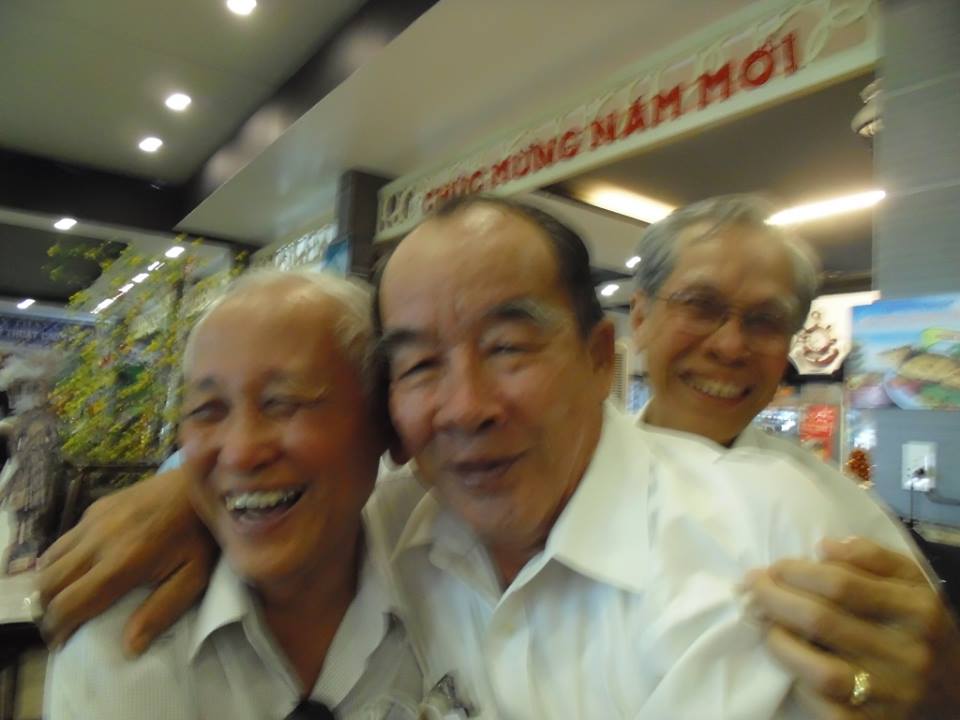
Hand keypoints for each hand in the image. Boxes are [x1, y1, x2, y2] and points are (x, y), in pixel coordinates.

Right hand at [36, 467, 216, 654]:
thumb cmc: (201, 534)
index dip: (58, 628)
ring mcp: (94, 521)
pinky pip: (63, 540)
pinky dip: (58, 561)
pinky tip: (76, 570)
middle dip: (47, 609)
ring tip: (63, 600)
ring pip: (49, 561)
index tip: (62, 642)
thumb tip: (129, 647)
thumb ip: (162, 610)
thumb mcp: (194, 576)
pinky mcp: (96, 508)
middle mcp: (98, 541)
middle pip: (49, 584)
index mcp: (121, 563)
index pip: (70, 604)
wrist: (204, 482)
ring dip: (49, 585)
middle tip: (60, 624)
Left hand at [744, 537, 959, 718]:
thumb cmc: (920, 629)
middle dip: (775, 599)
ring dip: (780, 643)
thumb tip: (825, 547)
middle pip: (822, 622)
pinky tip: (790, 663)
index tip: (775, 566)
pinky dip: (798, 684)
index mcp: (917, 612)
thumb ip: (873, 558)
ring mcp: (894, 697)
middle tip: (753, 587)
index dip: (797, 572)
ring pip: (820, 671)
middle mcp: (909, 656)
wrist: (954, 693)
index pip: (841, 584)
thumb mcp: (913, 584)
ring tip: (766, 624)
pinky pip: (825, 708)